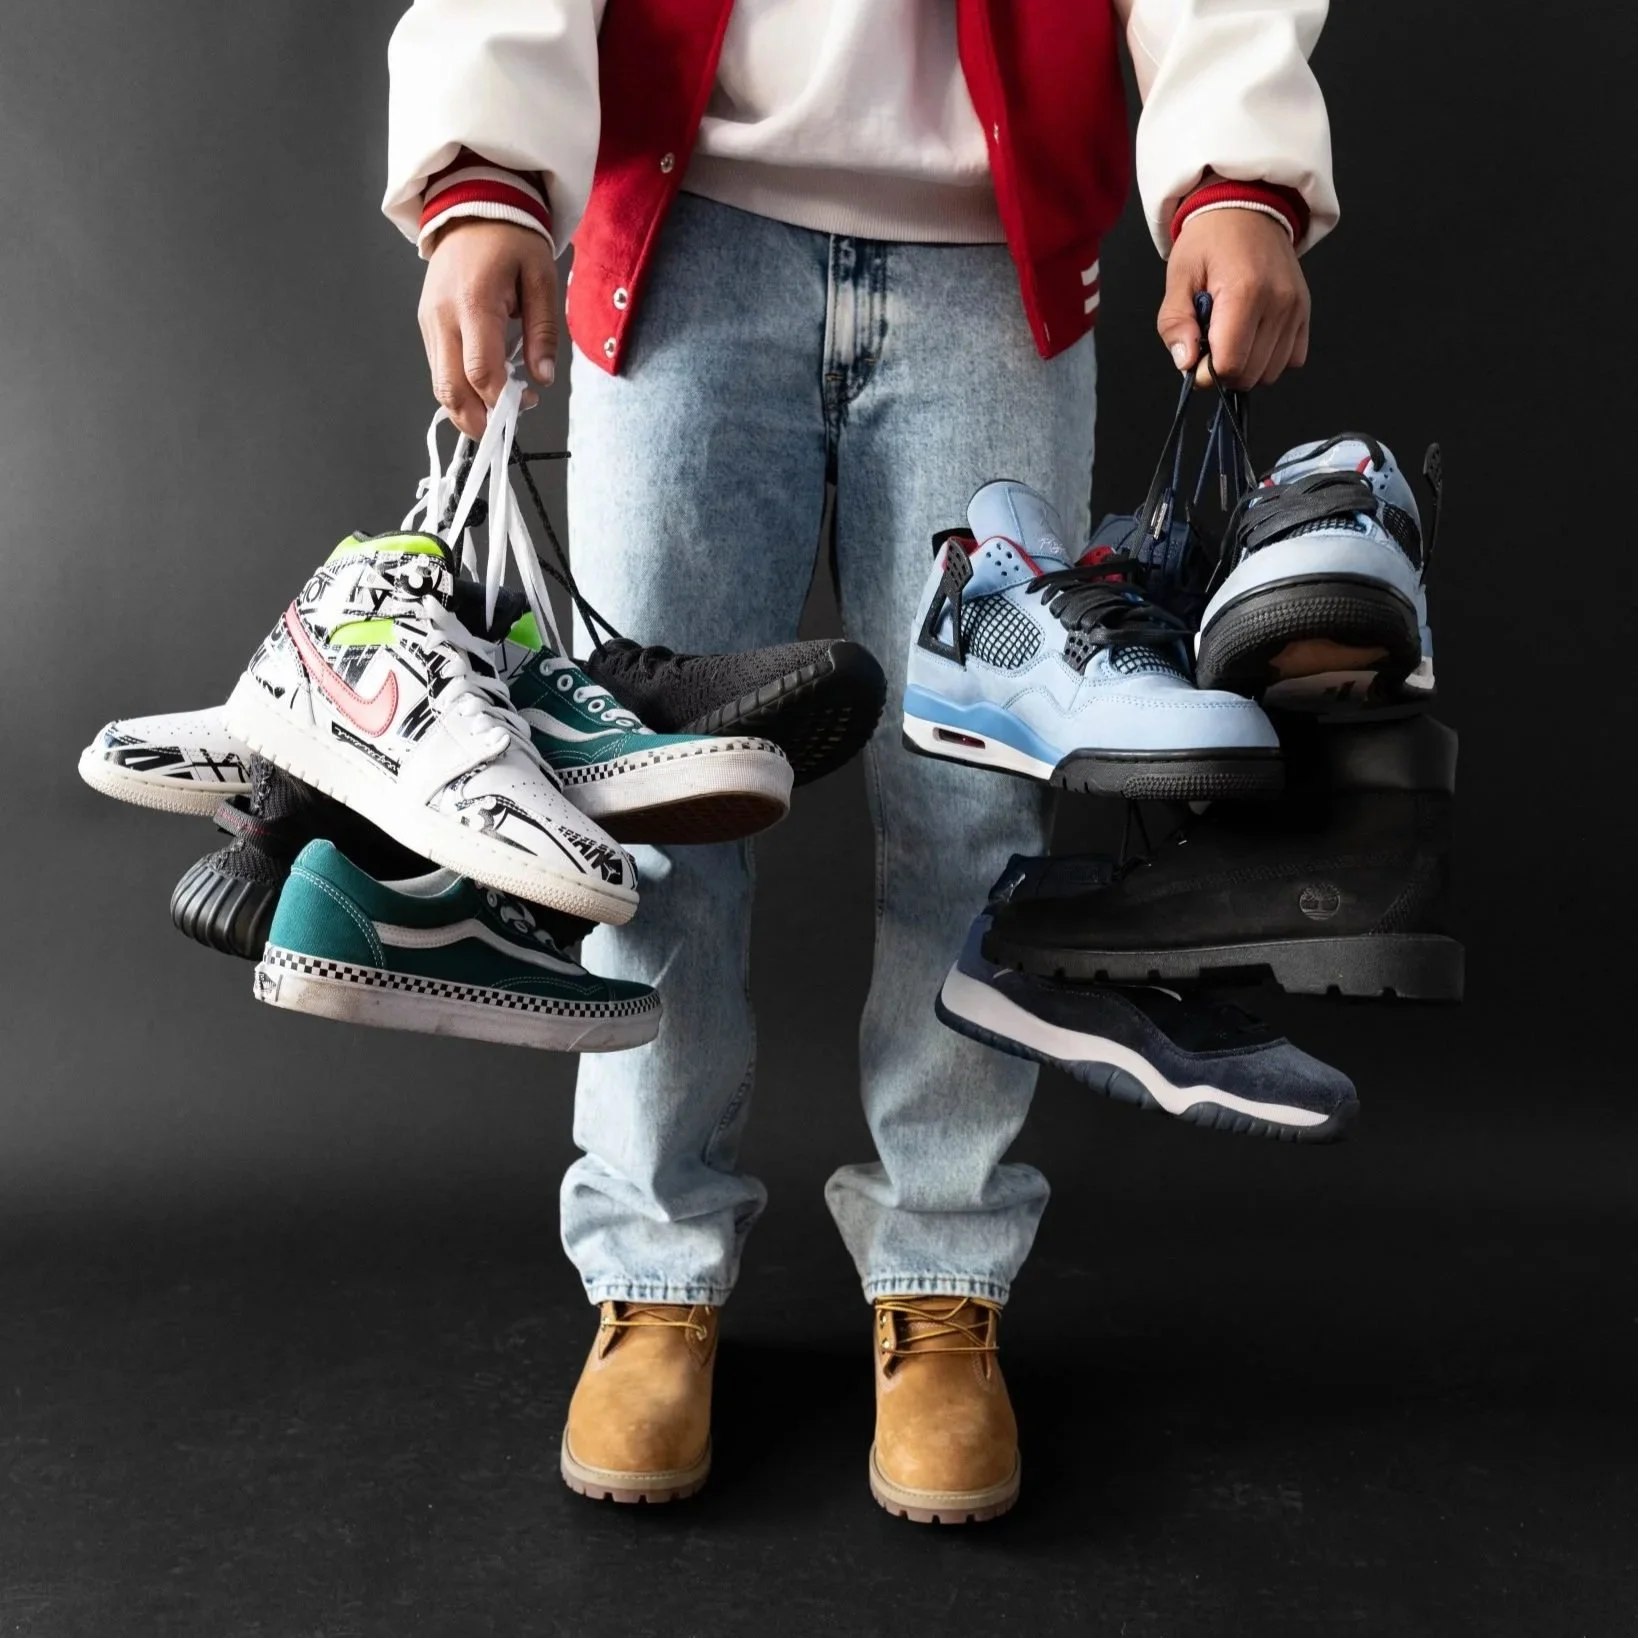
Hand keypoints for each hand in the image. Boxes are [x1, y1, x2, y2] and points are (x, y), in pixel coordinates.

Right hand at [418, 220, 558, 438]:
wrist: (471, 205)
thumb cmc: (511, 238)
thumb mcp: (541, 278)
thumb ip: (543, 332)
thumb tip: (543, 378)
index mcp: (473, 303)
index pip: (480, 371)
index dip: (501, 401)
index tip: (526, 405)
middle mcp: (442, 317)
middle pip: (450, 389)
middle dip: (478, 420)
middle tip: (508, 427)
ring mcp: (429, 322)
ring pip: (439, 385)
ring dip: (468, 408)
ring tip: (502, 406)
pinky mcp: (426, 325)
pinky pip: (439, 369)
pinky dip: (460, 387)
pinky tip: (486, 385)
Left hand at [1157, 208, 1310, 389]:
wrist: (1247, 208)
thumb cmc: (1210, 240)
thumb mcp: (1178, 276)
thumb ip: (1175, 323)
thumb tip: (1185, 363)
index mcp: (1244, 292)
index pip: (1230, 363)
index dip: (1206, 372)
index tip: (1195, 356)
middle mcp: (1278, 302)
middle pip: (1250, 374)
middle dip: (1223, 370)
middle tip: (1210, 341)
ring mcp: (1296, 308)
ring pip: (1271, 372)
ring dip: (1246, 365)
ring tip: (1232, 334)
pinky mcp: (1305, 312)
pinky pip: (1291, 359)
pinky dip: (1270, 357)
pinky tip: (1253, 335)